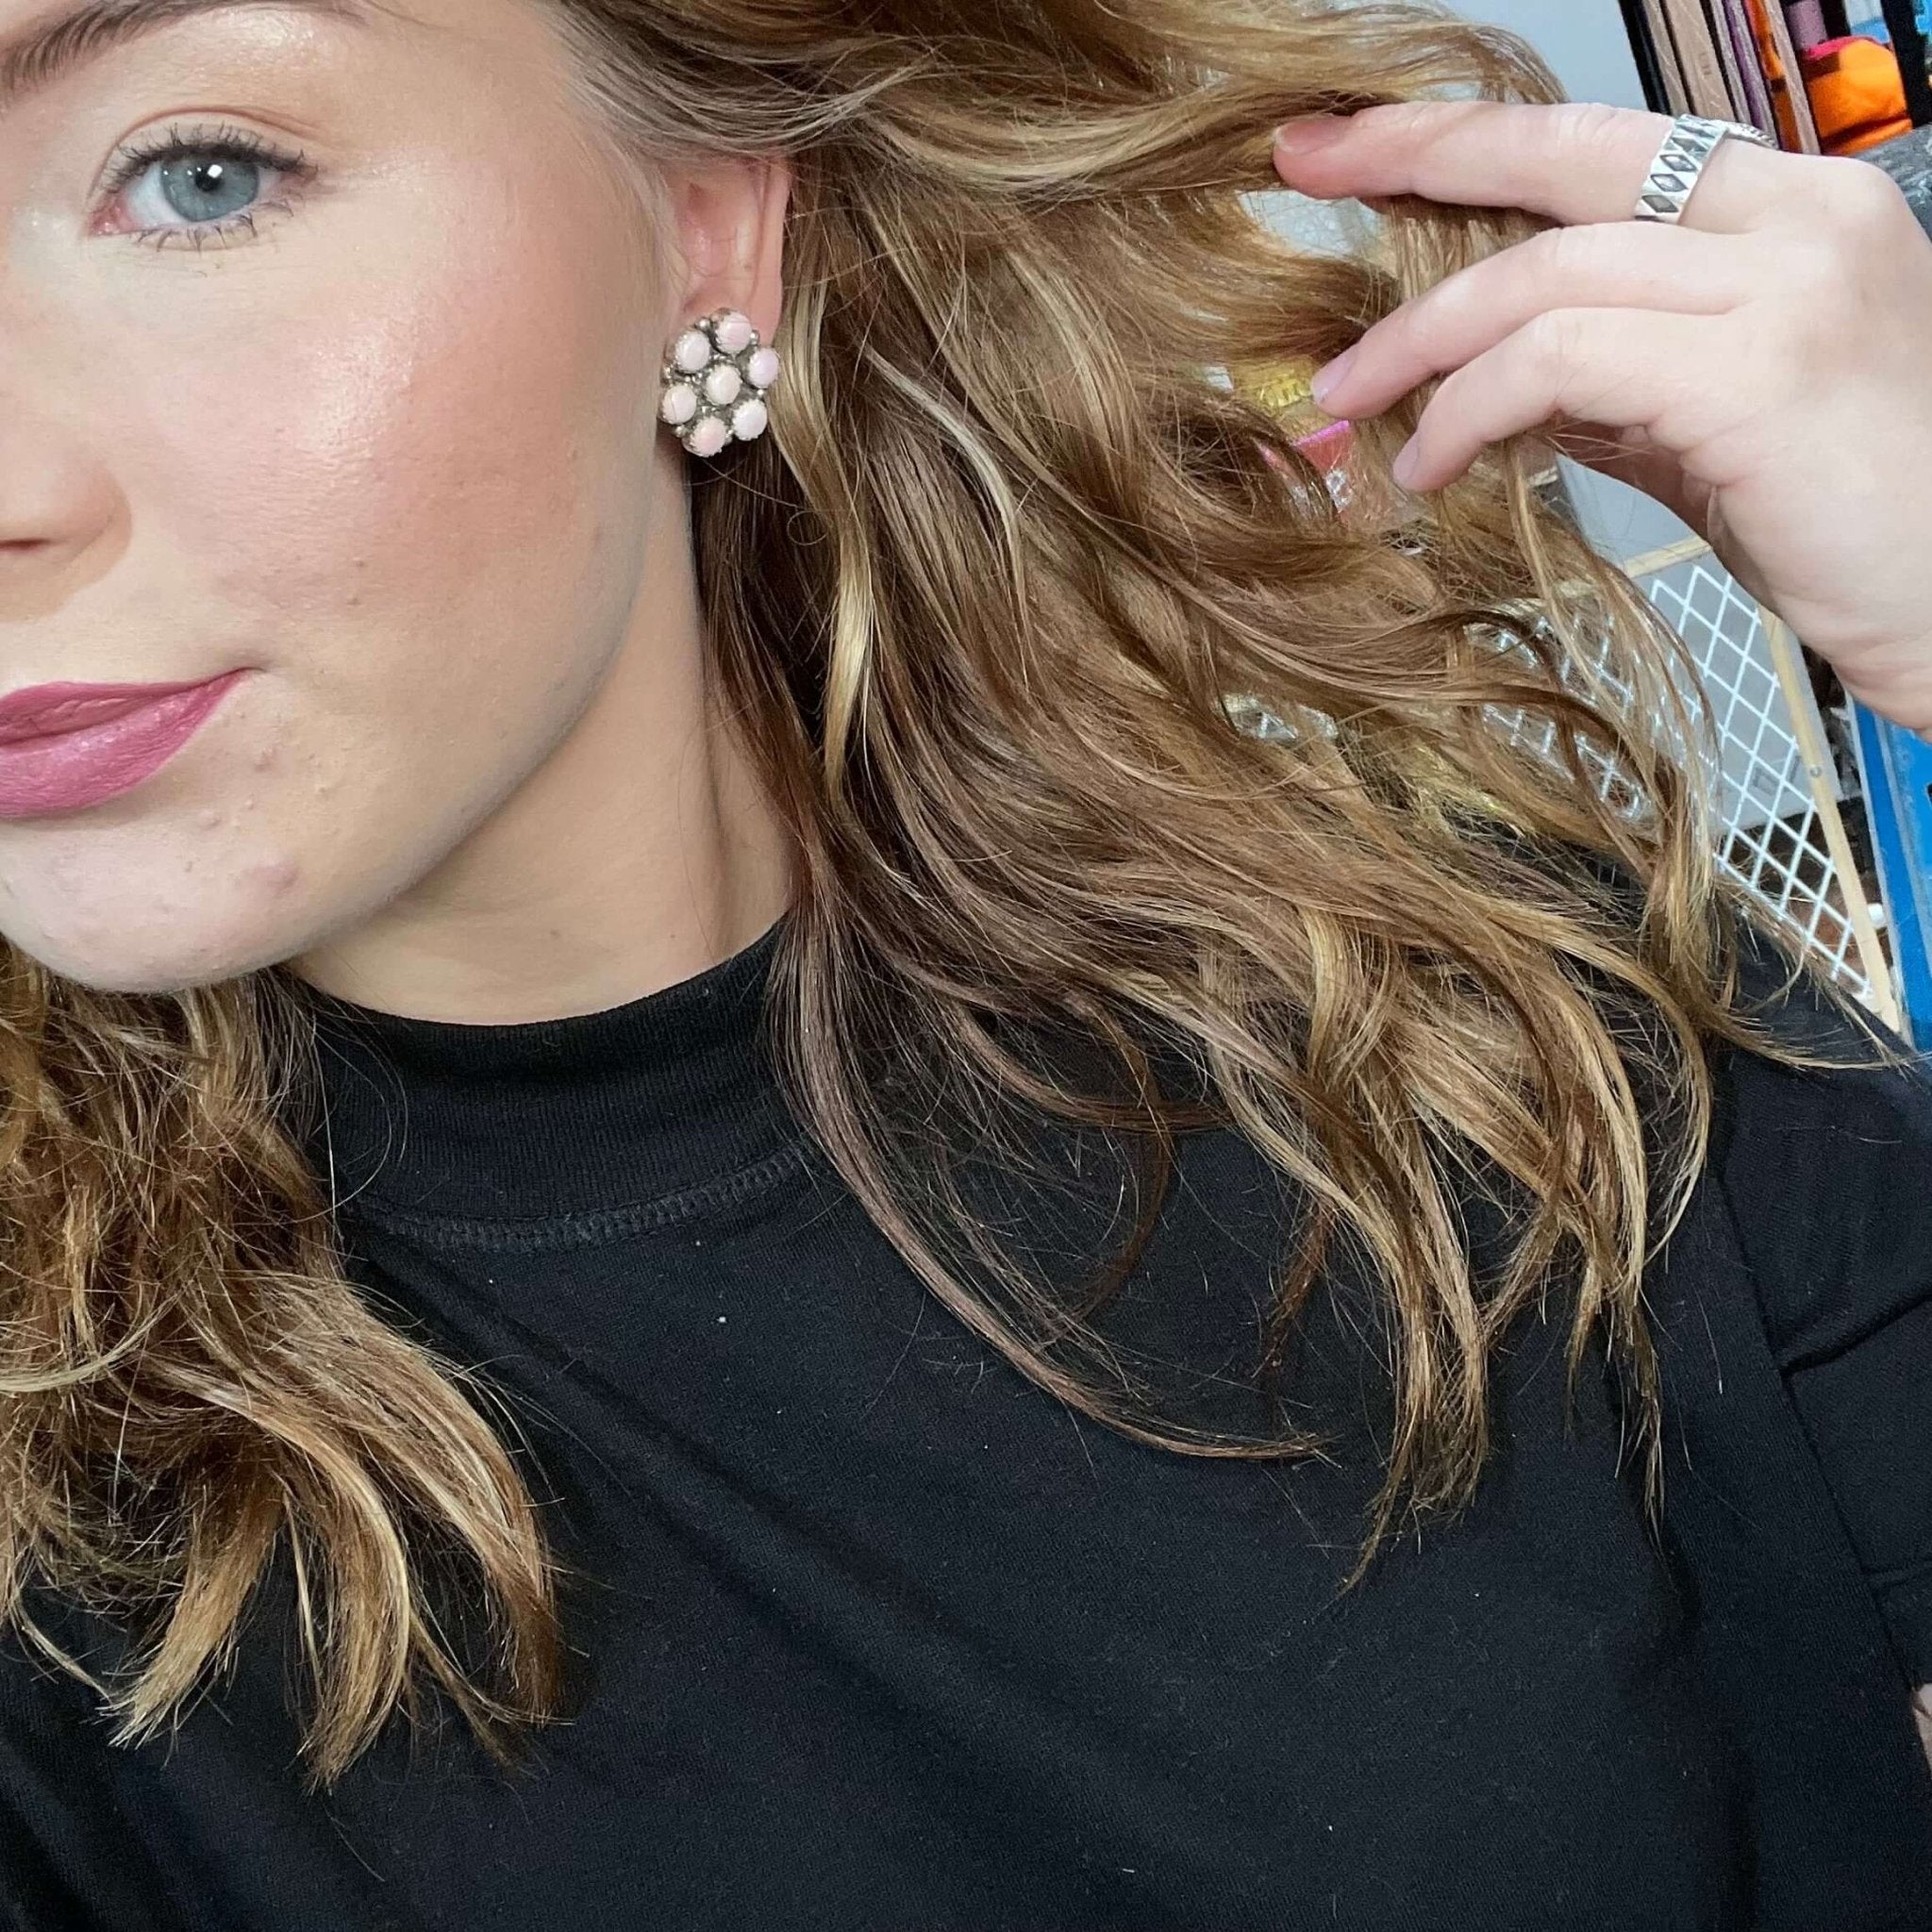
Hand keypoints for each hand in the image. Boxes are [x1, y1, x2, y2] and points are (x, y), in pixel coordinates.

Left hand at [1272, 99, 1931, 735]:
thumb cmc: (1847, 524)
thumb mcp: (1712, 426)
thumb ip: (1615, 381)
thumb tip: (1497, 379)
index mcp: (1795, 213)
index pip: (1605, 146)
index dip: (1473, 134)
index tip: (1359, 141)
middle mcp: (1800, 219)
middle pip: (1567, 164)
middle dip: (1417, 158)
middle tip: (1303, 172)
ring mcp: (1787, 286)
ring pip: (1547, 276)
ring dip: (1423, 342)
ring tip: (1353, 407)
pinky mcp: (1756, 371)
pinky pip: (1561, 362)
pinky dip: (1471, 411)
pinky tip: (1430, 468)